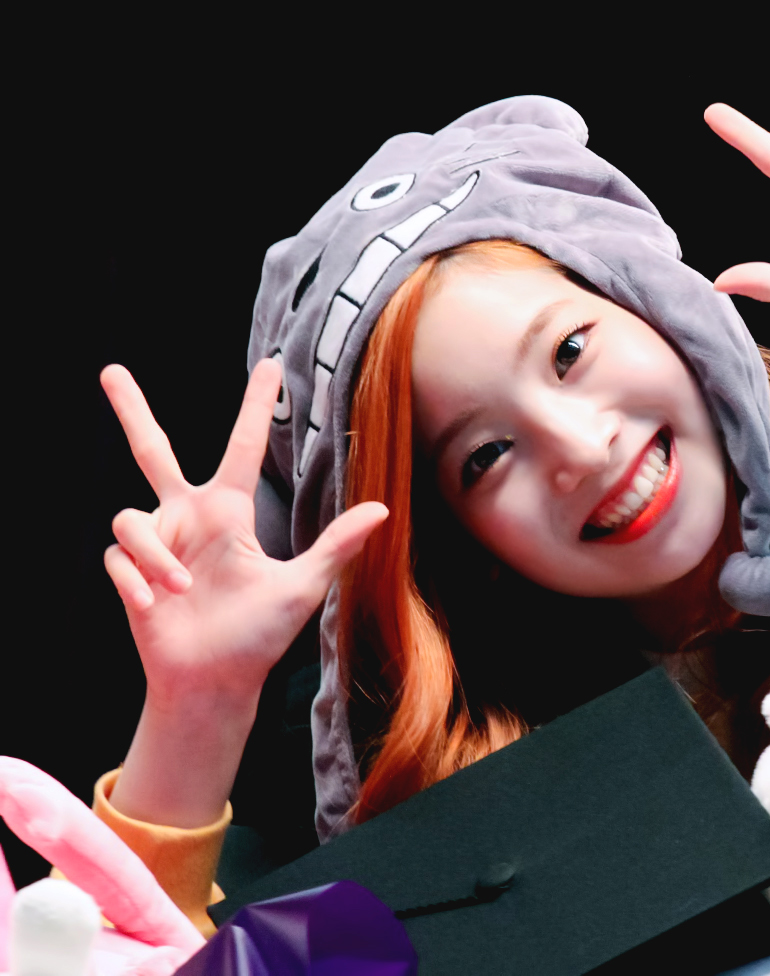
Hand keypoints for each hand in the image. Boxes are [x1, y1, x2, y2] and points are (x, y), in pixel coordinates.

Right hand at [101, 359, 386, 704]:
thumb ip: (336, 545)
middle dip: (130, 411)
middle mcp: (188, 517)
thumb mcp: (303, 585)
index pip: (241, 445)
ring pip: (130, 517)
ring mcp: (156, 544)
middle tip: (111, 369)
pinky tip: (154, 604)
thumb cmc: (259, 635)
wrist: (216, 681)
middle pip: (152, 451)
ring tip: (179, 589)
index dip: (254, 405)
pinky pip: (119, 559)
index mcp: (229, 512)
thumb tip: (383, 509)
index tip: (270, 365)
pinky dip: (135, 579)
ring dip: (155, 556)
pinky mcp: (129, 572)